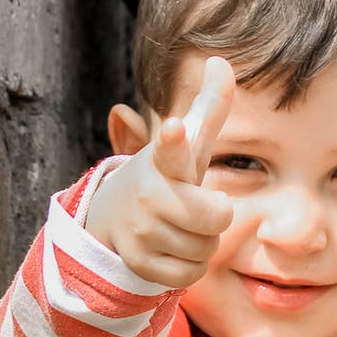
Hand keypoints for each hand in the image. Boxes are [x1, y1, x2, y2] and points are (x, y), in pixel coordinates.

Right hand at [85, 56, 236, 288]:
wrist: (115, 216)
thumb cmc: (167, 175)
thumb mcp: (189, 143)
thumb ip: (210, 106)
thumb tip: (221, 61)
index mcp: (165, 160)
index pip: (172, 147)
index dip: (175, 138)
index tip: (173, 127)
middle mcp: (149, 193)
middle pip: (215, 219)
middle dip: (215, 219)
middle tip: (197, 208)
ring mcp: (139, 229)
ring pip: (204, 249)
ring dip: (202, 242)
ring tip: (179, 226)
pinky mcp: (136, 262)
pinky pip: (189, 275)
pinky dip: (190, 267)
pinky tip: (172, 249)